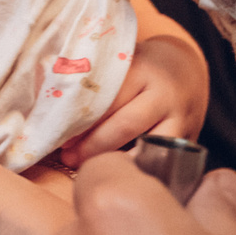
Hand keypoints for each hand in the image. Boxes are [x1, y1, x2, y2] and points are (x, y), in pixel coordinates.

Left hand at [60, 29, 207, 166]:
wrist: (186, 71)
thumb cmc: (142, 67)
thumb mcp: (121, 61)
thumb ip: (93, 75)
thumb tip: (46, 92)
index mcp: (142, 68)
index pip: (108, 96)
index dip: (81, 119)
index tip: (59, 135)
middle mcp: (164, 93)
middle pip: (124, 125)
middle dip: (93, 145)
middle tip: (68, 158)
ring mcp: (180, 118)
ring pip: (146, 147)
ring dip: (115, 160)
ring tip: (87, 168)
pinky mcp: (189, 140)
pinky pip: (161, 160)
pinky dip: (138, 168)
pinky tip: (118, 173)